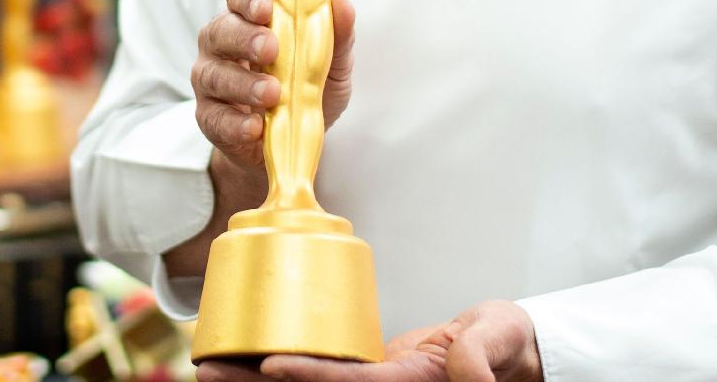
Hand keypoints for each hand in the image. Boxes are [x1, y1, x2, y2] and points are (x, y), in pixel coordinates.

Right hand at [193, 0, 356, 171]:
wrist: (291, 142)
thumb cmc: (304, 90)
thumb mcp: (332, 65)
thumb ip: (336, 36)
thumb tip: (342, 6)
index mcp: (249, 19)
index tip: (266, 7)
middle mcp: (222, 44)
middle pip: (220, 30)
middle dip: (244, 37)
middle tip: (270, 48)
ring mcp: (210, 80)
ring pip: (214, 74)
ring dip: (243, 83)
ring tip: (272, 94)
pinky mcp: (209, 117)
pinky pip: (214, 117)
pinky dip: (235, 122)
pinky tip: (255, 127)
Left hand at [194, 302, 540, 381]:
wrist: (509, 353)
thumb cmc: (505, 343)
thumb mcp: (498, 339)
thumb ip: (480, 355)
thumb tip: (472, 378)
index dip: (309, 378)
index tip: (269, 366)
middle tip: (206, 370)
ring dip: (253, 381)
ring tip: (207, 368)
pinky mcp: (364, 375)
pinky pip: (315, 375)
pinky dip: (278, 371)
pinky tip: (244, 360)